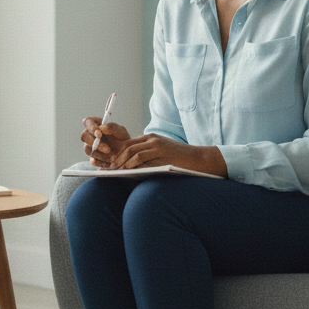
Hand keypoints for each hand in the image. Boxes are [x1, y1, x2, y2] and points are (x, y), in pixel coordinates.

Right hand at [81, 117, 130, 169]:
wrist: (127, 153)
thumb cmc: (122, 138)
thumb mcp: (121, 131)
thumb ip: (112, 127)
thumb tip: (101, 128)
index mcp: (95, 124)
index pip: (88, 122)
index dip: (91, 128)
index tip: (100, 134)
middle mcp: (90, 135)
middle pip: (84, 136)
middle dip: (95, 143)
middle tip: (108, 149)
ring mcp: (90, 147)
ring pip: (87, 149)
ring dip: (100, 154)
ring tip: (113, 157)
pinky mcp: (93, 158)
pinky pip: (92, 161)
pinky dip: (101, 162)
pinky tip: (109, 163)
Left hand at [110, 134, 227, 175]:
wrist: (198, 159)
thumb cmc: (179, 160)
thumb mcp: (161, 156)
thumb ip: (147, 158)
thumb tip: (130, 168)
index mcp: (150, 138)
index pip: (128, 143)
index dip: (118, 153)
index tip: (111, 163)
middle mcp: (151, 138)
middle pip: (127, 146)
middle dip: (117, 157)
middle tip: (110, 167)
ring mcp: (155, 143)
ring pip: (132, 150)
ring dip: (122, 161)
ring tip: (115, 170)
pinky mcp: (160, 150)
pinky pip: (141, 156)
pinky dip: (131, 163)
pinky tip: (126, 170)